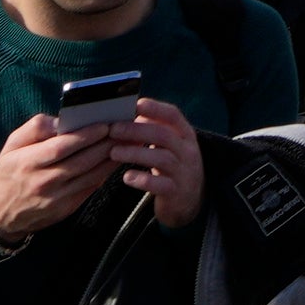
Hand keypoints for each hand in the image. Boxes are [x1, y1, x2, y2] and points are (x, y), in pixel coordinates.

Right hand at [0, 109, 125, 246]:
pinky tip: (116, 160)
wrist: (2, 214)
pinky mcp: (67, 208)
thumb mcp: (11, 145)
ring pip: (91, 176)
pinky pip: (90, 188)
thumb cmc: (9, 172)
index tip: (105, 124)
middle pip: (81, 161)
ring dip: (111, 159)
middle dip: (106, 144)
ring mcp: (57, 198)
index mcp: (28, 163)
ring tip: (127, 142)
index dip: (85, 136)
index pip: (61, 147)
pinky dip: (105, 173)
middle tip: (124, 130)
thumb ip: (34, 128)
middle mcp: (43, 182)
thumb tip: (61, 120)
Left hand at [112, 96, 206, 228]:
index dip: (155, 108)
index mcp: (185, 135)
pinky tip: (127, 177)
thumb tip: (130, 114)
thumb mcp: (171, 146)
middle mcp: (188, 151)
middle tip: (113, 130)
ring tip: (114, 152)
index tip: (135, 104)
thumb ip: (155, 130)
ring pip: (160, 158)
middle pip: (163, 135)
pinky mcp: (176, 192)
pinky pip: (159, 184)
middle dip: (136, 130)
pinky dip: (141, 179)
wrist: (190, 200)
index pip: (173, 115)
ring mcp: (184, 172)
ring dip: (134, 153)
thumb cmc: (173, 167)